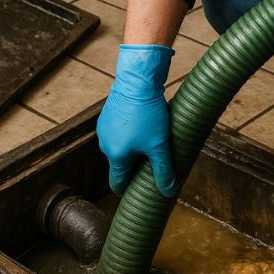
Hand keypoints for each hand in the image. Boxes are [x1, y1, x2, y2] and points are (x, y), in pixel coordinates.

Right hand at [97, 44, 176, 196]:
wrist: (137, 81)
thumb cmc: (147, 114)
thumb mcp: (159, 145)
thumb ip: (163, 170)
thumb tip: (169, 191)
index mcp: (116, 156)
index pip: (117, 183)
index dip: (128, 190)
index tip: (138, 192)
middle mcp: (105, 145)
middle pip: (120, 165)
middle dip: (135, 167)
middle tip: (154, 164)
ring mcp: (105, 129)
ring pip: (120, 147)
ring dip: (134, 149)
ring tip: (152, 142)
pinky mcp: (108, 116)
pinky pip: (119, 133)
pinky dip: (130, 135)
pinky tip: (145, 127)